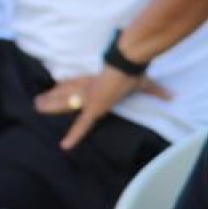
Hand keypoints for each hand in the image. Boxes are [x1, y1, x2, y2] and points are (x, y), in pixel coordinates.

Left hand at [35, 68, 170, 151]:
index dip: (66, 87)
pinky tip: (65, 145)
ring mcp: (88, 97)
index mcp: (98, 81)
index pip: (78, 83)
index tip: (54, 88)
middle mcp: (89, 88)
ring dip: (50, 105)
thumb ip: (158, 91)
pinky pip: (81, 125)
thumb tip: (172, 96)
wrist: (128, 63)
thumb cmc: (134, 69)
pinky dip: (74, 136)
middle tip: (36, 101)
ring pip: (65, 103)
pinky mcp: (93, 108)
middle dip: (52, 97)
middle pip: (66, 92)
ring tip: (35, 107)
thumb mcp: (146, 83)